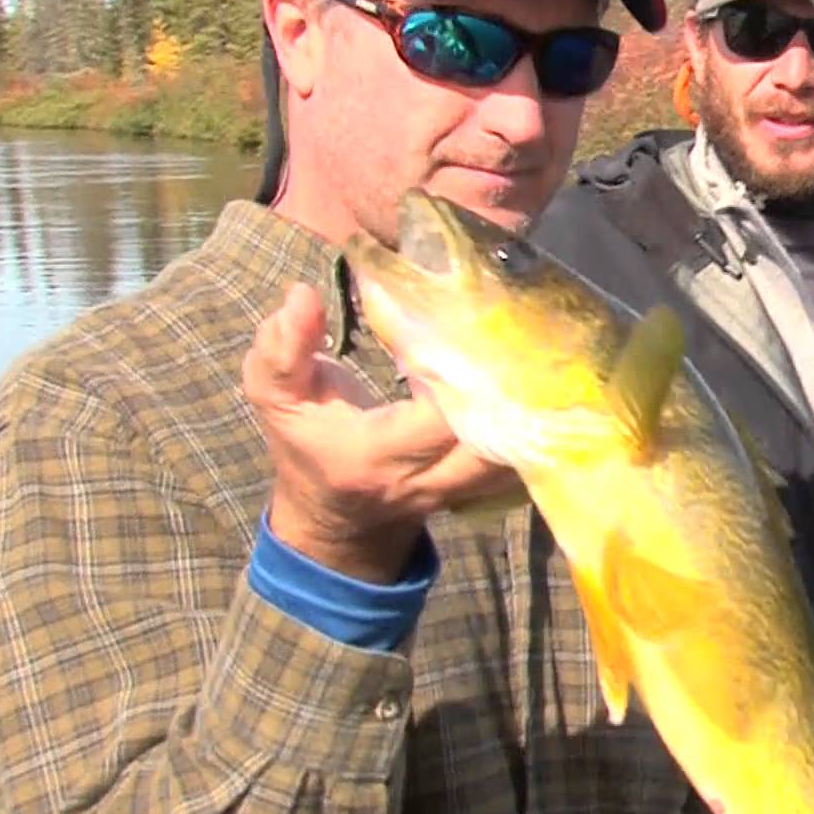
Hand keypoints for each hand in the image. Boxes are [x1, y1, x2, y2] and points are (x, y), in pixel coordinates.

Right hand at [242, 283, 521, 581]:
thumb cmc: (309, 447)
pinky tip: (536, 373)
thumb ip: (282, 350)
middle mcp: (431, 478)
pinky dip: (536, 417)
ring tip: (532, 342)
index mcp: (379, 455)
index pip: (438, 415)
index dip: (456, 367)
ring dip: (530, 398)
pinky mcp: (489, 484)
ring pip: (522, 447)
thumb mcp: (277, 399)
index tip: (456, 317)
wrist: (339, 519)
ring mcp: (467, 487)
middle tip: (511, 321)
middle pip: (496, 433)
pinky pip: (528, 452)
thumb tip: (302, 295)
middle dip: (509, 379)